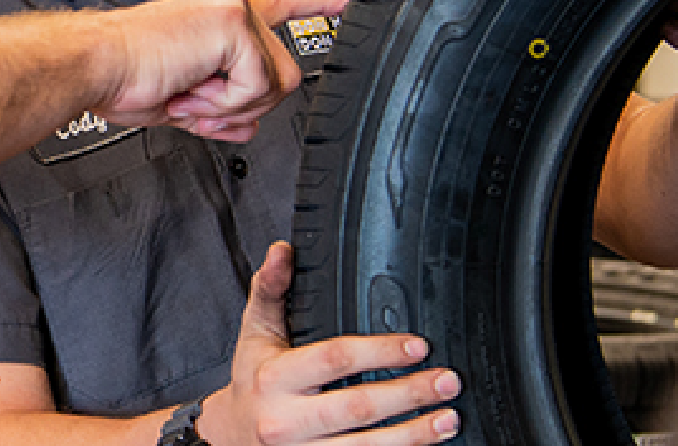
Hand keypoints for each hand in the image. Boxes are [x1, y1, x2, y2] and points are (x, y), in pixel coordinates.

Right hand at [98, 0, 349, 141]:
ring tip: (190, 92)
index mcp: (222, 17)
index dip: (320, 2)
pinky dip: (225, 102)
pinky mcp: (235, 24)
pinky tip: (193, 89)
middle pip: (284, 74)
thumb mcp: (187, 101)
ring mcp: (236, 12)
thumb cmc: (127, 78)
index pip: (282, 5)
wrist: (98, 67)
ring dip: (232, 103)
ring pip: (276, 83)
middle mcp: (233, 7)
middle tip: (197, 101)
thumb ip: (224, 110)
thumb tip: (249, 125)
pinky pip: (256, 84)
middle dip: (245, 103)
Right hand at [197, 242, 459, 444]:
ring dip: (414, 434)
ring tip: (448, 419)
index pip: (334, 359)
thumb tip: (283, 250)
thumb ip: (271, 289)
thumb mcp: (255, 333)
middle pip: (358, 407)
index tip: (419, 346)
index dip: (380, 351)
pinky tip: (425, 444)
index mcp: (274, 377)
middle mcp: (285, 420)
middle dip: (409, 394)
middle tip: (447, 381)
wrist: (229, 439)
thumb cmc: (252, 381)